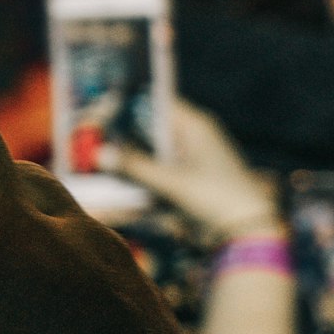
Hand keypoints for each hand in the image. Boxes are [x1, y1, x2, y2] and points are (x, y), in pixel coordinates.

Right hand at [101, 96, 279, 244]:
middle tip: (86, 137)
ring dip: (126, 158)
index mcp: (193, 125)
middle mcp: (190, 138)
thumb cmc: (214, 196)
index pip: (154, 102)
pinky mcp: (185, 183)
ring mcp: (187, 161)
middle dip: (119, 135)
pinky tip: (113, 184)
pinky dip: (138, 178)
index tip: (97, 109)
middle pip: (148, 129)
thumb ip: (135, 166)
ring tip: (91, 159)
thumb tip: (99, 154)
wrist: (247, 231)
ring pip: (149, 152)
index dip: (126, 105)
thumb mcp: (172, 181)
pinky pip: (155, 174)